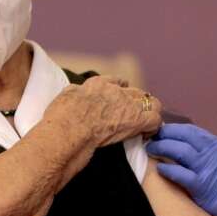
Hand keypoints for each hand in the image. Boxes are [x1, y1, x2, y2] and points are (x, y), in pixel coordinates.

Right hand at [46, 75, 161, 147]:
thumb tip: (74, 94)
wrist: (71, 128)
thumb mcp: (65, 96)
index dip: (121, 88)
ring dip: (150, 112)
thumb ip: (74, 93)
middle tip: (135, 114)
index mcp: (97, 85)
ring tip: (147, 124)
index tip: (122, 95)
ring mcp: (128, 105)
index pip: (115, 81)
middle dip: (138, 102)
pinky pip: (155, 119)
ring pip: (151, 103)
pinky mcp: (136, 120)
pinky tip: (148, 134)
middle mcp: (116, 91)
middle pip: (136, 92)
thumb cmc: (61, 117)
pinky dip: (154, 127)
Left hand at [146, 124, 216, 215]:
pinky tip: (159, 169)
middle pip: (182, 136)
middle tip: (151, 137)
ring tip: (151, 149)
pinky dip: (165, 169)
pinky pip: (177, 173)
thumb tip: (191, 149)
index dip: (174, 129)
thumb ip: (212, 153)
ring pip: (177, 151)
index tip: (162, 131)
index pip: (191, 130)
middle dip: (164, 134)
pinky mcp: (200, 185)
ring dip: (161, 148)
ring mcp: (206, 168)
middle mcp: (212, 152)